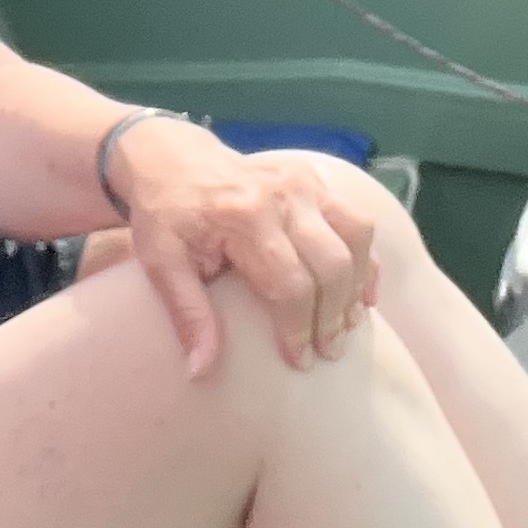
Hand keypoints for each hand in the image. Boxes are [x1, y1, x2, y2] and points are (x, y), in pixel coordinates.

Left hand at [108, 123, 379, 379]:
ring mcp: (303, 183)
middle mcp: (282, 196)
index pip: (289, 284)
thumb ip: (188, 314)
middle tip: (328, 351)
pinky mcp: (314, 179)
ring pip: (355, 237)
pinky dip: (366, 259)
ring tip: (347, 325)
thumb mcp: (161, 262)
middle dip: (333, 316)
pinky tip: (363, 293)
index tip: (299, 361)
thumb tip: (201, 372)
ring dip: (356, 286)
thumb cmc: (165, 214)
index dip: (298, 329)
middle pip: (330, 264)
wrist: (171, 155)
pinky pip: (356, 221)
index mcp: (244, 217)